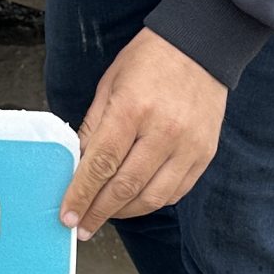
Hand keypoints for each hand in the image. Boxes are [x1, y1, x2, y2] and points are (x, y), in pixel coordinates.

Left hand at [60, 29, 225, 239]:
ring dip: (125, 213)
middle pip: (125, 186)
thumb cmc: (149, 60)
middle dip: (99, 211)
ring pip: (152, 197)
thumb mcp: (110, 84)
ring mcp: (188, 145)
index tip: (68, 215)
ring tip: (106, 215)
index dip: (82, 194)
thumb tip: (77, 164)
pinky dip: (153, 202)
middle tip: (83, 226)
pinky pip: (176, 191)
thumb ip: (93, 126)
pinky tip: (136, 202)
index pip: (101, 163)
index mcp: (132, 108)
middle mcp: (163, 131)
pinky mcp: (204, 153)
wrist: (201, 46)